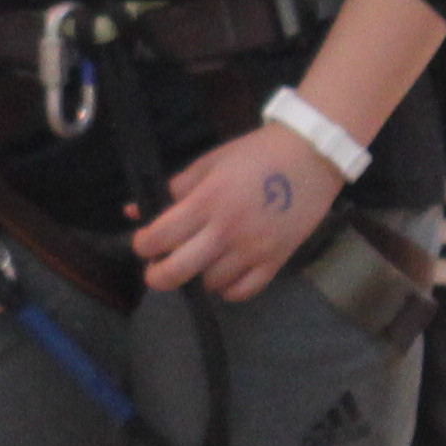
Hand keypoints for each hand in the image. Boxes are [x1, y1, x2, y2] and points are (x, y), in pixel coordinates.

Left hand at [132, 122, 336, 301]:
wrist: (311, 155)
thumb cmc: (256, 154)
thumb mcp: (209, 163)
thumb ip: (173, 189)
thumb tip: (134, 211)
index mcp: (207, 201)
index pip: (160, 237)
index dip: (143, 245)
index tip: (144, 243)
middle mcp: (228, 231)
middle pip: (178, 271)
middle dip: (158, 276)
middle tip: (156, 269)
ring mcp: (254, 250)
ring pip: (210, 284)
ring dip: (197, 277)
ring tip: (197, 262)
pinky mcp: (276, 261)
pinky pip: (243, 291)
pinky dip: (228, 289)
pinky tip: (223, 273)